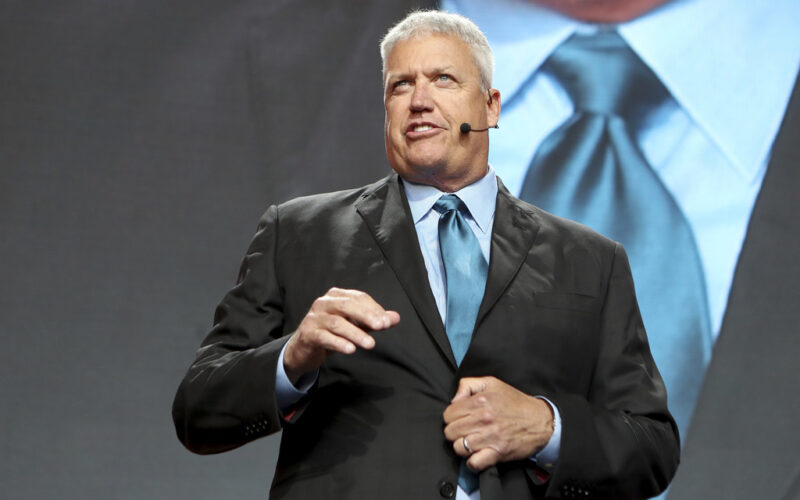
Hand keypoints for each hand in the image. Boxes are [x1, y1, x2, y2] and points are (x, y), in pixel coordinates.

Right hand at [283, 287, 399, 383]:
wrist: (304, 347)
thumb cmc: (331, 332)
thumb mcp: (355, 325)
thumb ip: (373, 320)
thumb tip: (395, 318)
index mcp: (336, 296)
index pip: (358, 298)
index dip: (374, 308)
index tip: (387, 322)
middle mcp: (323, 303)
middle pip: (347, 305)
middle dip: (366, 315)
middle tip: (382, 326)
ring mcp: (314, 318)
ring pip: (337, 323)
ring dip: (356, 333)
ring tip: (370, 344)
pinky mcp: (308, 334)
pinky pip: (324, 337)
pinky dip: (339, 343)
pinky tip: (351, 350)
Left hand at [442, 376, 553, 471]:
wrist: (541, 420)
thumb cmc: (516, 403)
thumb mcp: (492, 383)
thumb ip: (468, 385)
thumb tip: (454, 400)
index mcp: (480, 401)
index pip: (448, 414)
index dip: (451, 417)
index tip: (460, 419)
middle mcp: (484, 418)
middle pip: (450, 432)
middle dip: (455, 432)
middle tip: (465, 430)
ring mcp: (490, 436)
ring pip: (459, 447)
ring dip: (463, 446)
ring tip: (471, 442)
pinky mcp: (498, 452)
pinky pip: (473, 463)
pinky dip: (472, 462)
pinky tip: (476, 455)